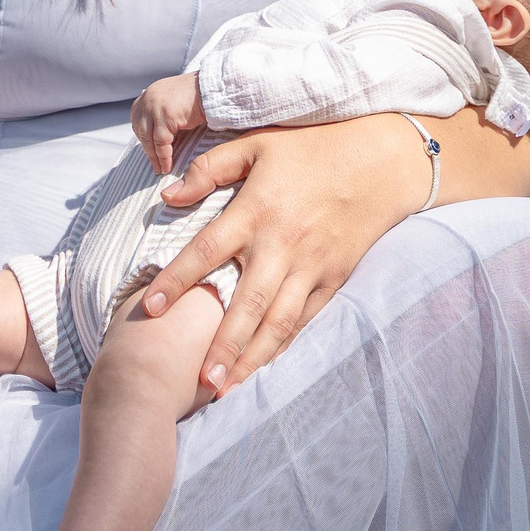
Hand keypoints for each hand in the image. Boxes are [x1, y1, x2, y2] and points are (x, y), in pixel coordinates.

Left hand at [131, 73, 205, 174]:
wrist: (212, 89)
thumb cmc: (198, 96)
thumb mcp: (173, 101)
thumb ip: (162, 114)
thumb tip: (158, 138)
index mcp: (148, 95)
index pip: (137, 120)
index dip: (143, 137)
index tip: (149, 149)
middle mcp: (147, 99)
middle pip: (141, 131)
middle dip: (147, 149)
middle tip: (154, 165)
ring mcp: (154, 107)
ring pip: (148, 139)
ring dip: (154, 157)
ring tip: (161, 169)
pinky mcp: (165, 117)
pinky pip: (161, 143)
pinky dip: (164, 157)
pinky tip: (168, 166)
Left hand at [135, 114, 425, 397]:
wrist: (381, 162)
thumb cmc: (312, 148)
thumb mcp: (257, 144)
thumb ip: (210, 168)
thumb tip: (168, 195)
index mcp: (257, 209)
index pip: (207, 251)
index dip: (176, 280)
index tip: (149, 309)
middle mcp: (283, 243)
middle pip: (247, 303)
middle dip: (222, 344)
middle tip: (199, 380)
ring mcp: (312, 265)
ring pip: (279, 321)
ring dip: (252, 357)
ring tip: (225, 386)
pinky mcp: (333, 277)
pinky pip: (305, 318)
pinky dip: (282, 344)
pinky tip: (261, 364)